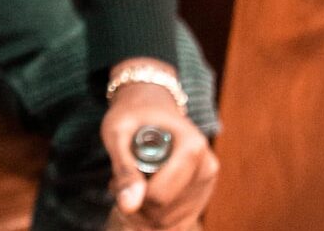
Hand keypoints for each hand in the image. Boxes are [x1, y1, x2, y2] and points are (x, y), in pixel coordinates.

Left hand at [101, 60, 218, 229]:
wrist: (150, 104)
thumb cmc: (131, 114)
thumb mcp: (117, 133)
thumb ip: (124, 169)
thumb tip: (128, 207)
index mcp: (192, 147)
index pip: (160, 195)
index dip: (133, 195)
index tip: (115, 181)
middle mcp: (207, 166)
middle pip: (165, 212)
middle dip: (136, 204)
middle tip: (118, 182)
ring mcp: (207, 181)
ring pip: (170, 221)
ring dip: (143, 210)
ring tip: (131, 182)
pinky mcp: (203, 192)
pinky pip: (177, 221)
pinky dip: (154, 213)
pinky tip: (143, 191)